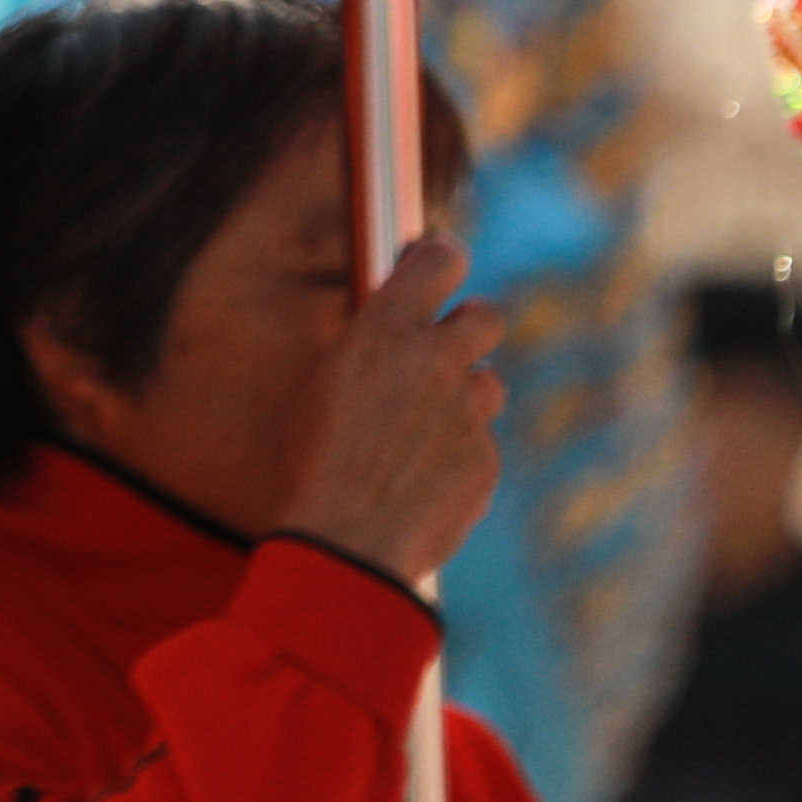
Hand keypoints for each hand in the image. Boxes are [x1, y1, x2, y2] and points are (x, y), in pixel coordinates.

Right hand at [280, 229, 506, 583]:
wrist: (348, 543)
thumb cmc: (314, 461)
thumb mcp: (324, 383)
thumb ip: (370, 346)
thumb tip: (391, 325)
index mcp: (386, 329)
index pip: (441, 258)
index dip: (442, 259)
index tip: (437, 266)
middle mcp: (437, 361)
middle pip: (486, 317)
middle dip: (469, 327)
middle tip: (444, 348)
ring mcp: (469, 413)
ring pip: (487, 384)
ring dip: (464, 398)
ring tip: (422, 431)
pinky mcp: (486, 462)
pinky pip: (481, 445)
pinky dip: (460, 457)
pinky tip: (423, 483)